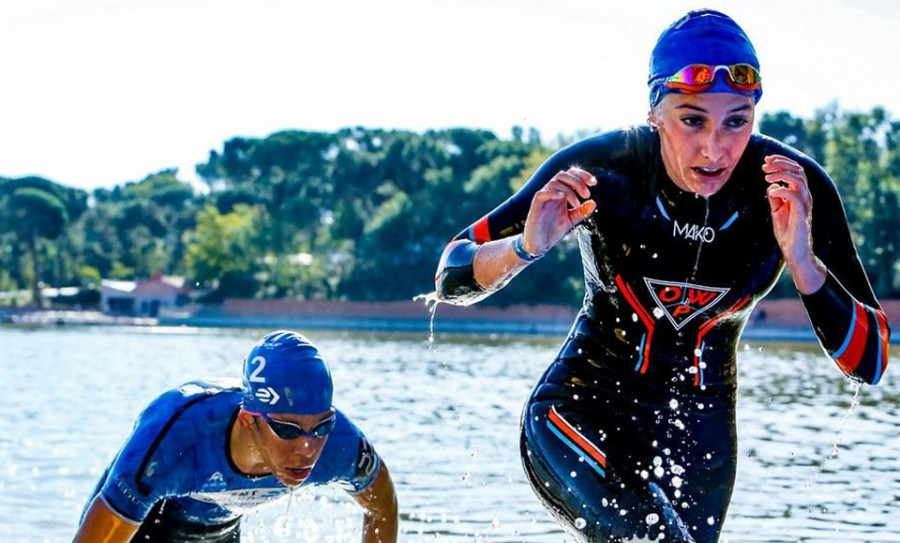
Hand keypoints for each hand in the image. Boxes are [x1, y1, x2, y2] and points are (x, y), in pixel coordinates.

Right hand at [521, 167, 596, 254]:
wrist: (539, 245)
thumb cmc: (553, 231)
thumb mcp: (572, 220)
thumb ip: (582, 212)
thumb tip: (594, 203)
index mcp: (561, 193)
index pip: (570, 175)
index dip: (582, 175)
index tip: (594, 183)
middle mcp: (552, 193)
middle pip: (563, 175)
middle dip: (577, 181)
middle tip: (587, 194)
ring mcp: (543, 198)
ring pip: (554, 182)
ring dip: (569, 191)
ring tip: (577, 204)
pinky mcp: (535, 206)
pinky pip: (542, 194)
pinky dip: (553, 193)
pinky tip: (562, 197)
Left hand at [762, 154, 825, 292]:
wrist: (794, 250)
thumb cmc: (787, 231)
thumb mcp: (777, 210)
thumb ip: (775, 197)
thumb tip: (771, 185)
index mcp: (800, 193)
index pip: (795, 170)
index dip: (782, 161)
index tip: (766, 160)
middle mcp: (805, 196)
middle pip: (798, 170)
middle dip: (781, 163)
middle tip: (764, 165)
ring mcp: (805, 204)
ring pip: (799, 179)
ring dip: (781, 174)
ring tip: (766, 176)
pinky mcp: (801, 214)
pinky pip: (794, 196)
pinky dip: (782, 190)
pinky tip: (771, 193)